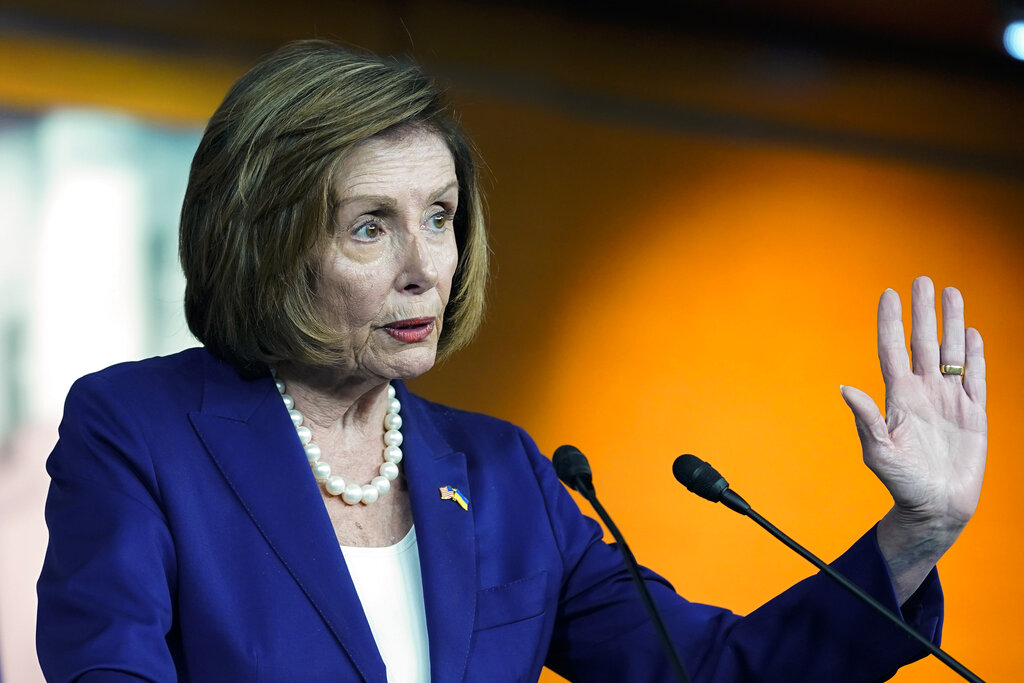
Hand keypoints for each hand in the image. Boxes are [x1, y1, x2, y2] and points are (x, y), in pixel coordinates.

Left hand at [839, 276, 986, 602]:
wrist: (935, 507)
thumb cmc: (901, 482)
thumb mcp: (878, 452)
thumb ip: (866, 420)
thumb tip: (846, 388)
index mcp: (898, 397)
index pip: (892, 350)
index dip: (890, 322)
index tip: (888, 294)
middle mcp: (923, 392)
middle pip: (923, 342)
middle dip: (923, 312)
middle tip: (922, 280)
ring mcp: (949, 400)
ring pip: (951, 352)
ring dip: (952, 323)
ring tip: (952, 293)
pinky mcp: (974, 413)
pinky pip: (975, 377)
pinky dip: (975, 355)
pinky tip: (973, 334)